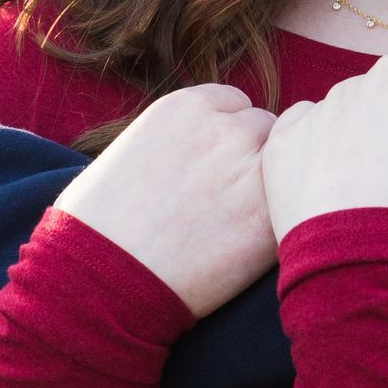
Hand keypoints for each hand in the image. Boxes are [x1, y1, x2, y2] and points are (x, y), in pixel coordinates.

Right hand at [52, 83, 276, 316]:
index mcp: (187, 107)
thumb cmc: (99, 226)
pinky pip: (288, 208)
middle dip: (250, 158)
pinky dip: (274, 224)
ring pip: (281, 168)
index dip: (227, 137)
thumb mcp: (133, 151)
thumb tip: (200, 149)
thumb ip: (179, 137)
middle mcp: (226, 129)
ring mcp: (251, 169)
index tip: (214, 166)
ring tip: (234, 225)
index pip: (235, 104)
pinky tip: (243, 247)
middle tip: (228, 199)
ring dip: (268, 189)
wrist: (99, 282)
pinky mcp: (268, 217)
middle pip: (263, 130)